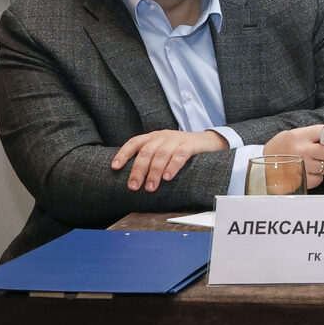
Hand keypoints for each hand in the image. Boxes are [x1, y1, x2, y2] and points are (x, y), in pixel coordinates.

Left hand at [111, 130, 229, 191]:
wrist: (208, 141)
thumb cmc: (182, 149)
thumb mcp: (163, 149)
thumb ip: (150, 158)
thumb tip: (133, 178)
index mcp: (153, 137)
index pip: (134, 142)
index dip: (123, 154)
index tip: (115, 167)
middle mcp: (163, 137)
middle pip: (146, 152)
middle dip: (138, 170)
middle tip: (134, 187)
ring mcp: (177, 140)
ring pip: (161, 155)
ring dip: (154, 172)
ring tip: (151, 187)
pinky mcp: (190, 144)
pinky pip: (180, 155)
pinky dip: (172, 166)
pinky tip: (168, 177)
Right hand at [267, 125, 323, 189]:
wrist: (265, 163)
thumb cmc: (284, 147)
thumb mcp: (298, 134)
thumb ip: (317, 135)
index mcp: (300, 136)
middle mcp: (302, 151)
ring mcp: (301, 166)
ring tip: (313, 161)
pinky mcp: (300, 180)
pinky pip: (319, 179)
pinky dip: (317, 176)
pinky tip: (309, 171)